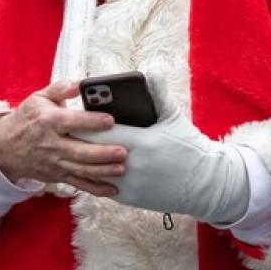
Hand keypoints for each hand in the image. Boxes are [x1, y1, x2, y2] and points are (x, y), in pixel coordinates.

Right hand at [0, 80, 126, 196]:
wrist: (5, 147)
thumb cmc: (27, 119)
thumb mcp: (39, 98)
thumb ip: (61, 88)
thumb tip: (81, 83)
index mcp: (49, 121)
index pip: (72, 122)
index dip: (92, 122)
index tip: (110, 121)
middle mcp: (52, 144)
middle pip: (79, 151)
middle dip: (102, 154)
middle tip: (122, 152)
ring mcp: (55, 162)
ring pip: (81, 170)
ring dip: (103, 171)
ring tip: (121, 169)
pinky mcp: (58, 175)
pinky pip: (78, 183)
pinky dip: (96, 189)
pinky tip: (112, 189)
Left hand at [76, 78, 249, 225]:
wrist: (204, 184)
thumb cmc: (188, 147)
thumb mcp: (174, 118)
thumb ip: (160, 93)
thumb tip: (152, 70)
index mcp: (140, 141)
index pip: (101, 133)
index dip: (84, 126)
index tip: (72, 120)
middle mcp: (131, 164)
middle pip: (93, 152)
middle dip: (80, 142)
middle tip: (66, 133)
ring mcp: (129, 184)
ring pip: (94, 171)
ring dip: (84, 162)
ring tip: (72, 150)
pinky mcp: (129, 198)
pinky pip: (104, 186)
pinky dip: (96, 176)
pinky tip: (88, 167)